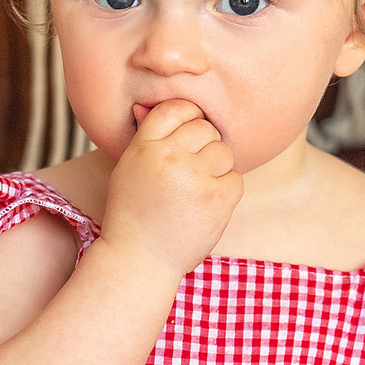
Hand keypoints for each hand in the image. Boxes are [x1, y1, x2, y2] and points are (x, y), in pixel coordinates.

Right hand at [101, 99, 240, 277]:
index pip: (177, 108)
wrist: (139, 259)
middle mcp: (170, 157)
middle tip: (190, 173)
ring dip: (216, 169)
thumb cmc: (133, 213)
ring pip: (224, 152)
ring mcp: (195, 178)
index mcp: (145, 146)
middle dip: (203, 146)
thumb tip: (160, 105)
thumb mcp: (129, 168)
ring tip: (196, 191)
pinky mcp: (217, 200)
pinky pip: (235, 179)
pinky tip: (205, 206)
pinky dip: (225, 191)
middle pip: (205, 128)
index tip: (186, 138)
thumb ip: (149, 138)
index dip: (187, 119)